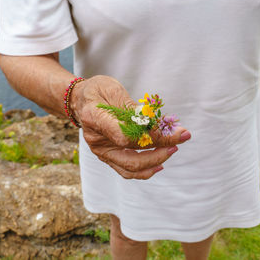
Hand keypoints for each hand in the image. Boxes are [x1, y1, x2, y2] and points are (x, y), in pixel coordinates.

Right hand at [70, 75, 190, 179]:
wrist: (79, 101)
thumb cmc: (97, 92)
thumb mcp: (112, 89)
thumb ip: (131, 107)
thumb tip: (153, 122)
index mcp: (94, 117)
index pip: (127, 135)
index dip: (153, 136)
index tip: (175, 131)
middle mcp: (96, 139)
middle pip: (131, 155)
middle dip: (160, 149)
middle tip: (180, 139)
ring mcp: (101, 151)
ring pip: (129, 168)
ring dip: (154, 162)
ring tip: (172, 149)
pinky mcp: (106, 157)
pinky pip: (126, 170)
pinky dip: (144, 171)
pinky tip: (159, 164)